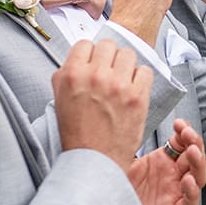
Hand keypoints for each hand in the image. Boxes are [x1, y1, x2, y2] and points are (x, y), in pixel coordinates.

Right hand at [52, 38, 155, 170]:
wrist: (95, 160)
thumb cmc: (77, 133)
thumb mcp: (59, 99)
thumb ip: (67, 74)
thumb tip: (80, 58)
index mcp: (73, 75)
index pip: (85, 44)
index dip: (89, 53)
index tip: (93, 61)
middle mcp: (96, 76)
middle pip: (109, 45)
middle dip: (108, 57)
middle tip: (108, 71)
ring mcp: (119, 85)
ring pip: (128, 54)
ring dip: (125, 65)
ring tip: (121, 80)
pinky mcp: (138, 97)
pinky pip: (145, 71)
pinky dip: (140, 78)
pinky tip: (133, 89)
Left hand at [128, 120, 205, 204]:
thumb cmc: (112, 190)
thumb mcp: (120, 161)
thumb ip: (127, 144)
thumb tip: (126, 122)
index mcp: (160, 162)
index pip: (181, 143)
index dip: (184, 132)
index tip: (179, 123)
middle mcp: (170, 176)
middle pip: (193, 157)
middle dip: (194, 143)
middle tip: (188, 134)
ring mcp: (173, 193)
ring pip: (197, 177)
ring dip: (198, 163)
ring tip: (192, 151)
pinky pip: (190, 203)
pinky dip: (192, 192)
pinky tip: (187, 181)